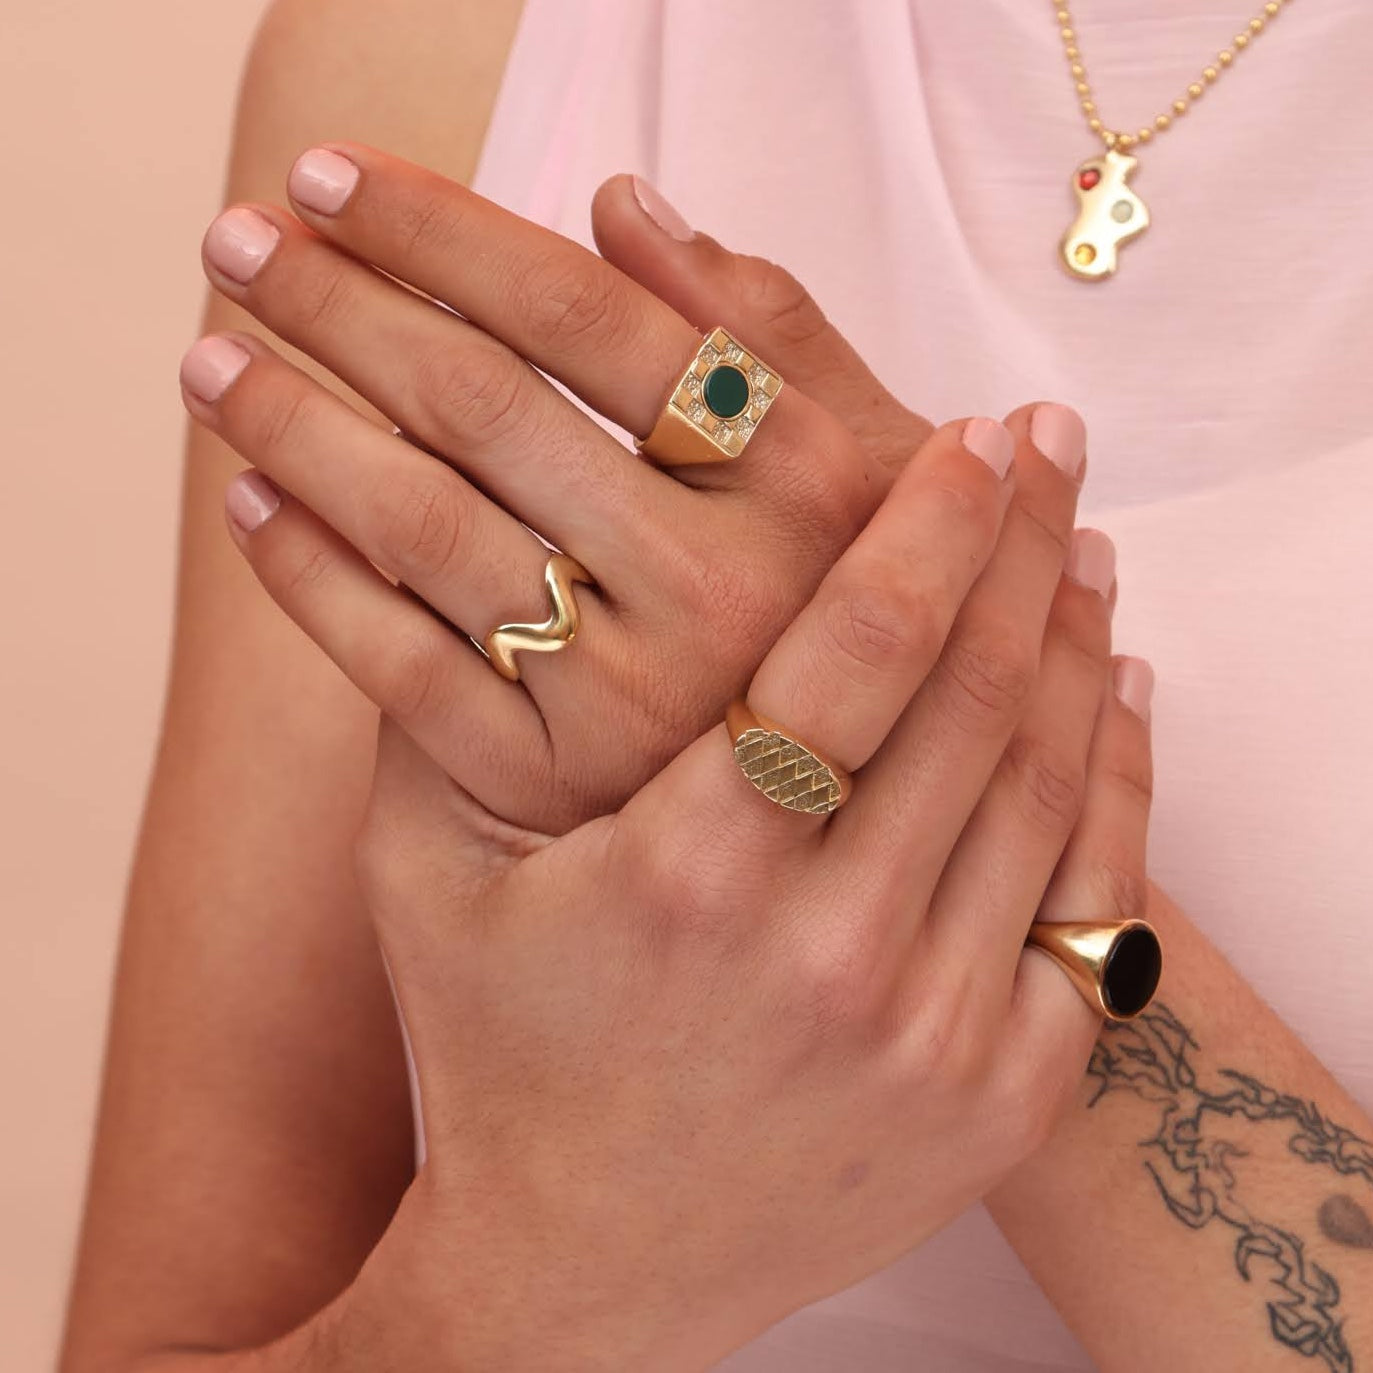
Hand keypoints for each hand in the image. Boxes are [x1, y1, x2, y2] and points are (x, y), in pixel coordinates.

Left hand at [182, 146, 949, 832]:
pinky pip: (398, 664)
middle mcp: (727, 590)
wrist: (807, 811)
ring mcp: (635, 699)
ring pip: (425, 527)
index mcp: (807, 484)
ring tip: (210, 361)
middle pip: (488, 408)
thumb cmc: (826, 602)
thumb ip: (766, 331)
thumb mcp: (857, 466)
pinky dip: (309, 574)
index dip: (445, 232)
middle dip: (338, 305)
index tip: (330, 174)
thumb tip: (621, 201)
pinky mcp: (550, 783)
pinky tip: (254, 502)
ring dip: (294, 426)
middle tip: (234, 242)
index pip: (593, 319)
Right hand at [322, 416, 1150, 1372]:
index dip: (925, 525)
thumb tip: (363, 510)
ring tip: (1077, 540)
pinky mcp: (998, 1096)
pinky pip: (1092, 898)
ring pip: (1044, 781)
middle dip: (1018, 544)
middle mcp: (832, 957)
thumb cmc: (490, 1051)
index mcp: (689, 879)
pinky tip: (1114, 683)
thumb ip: (429, 693)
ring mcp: (933, 1036)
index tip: (971, 435)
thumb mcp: (427, 871)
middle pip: (971, 697)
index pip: (853, 654)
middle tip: (1046, 442)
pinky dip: (1115, 774)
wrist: (575, 1272)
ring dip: (1071, 640)